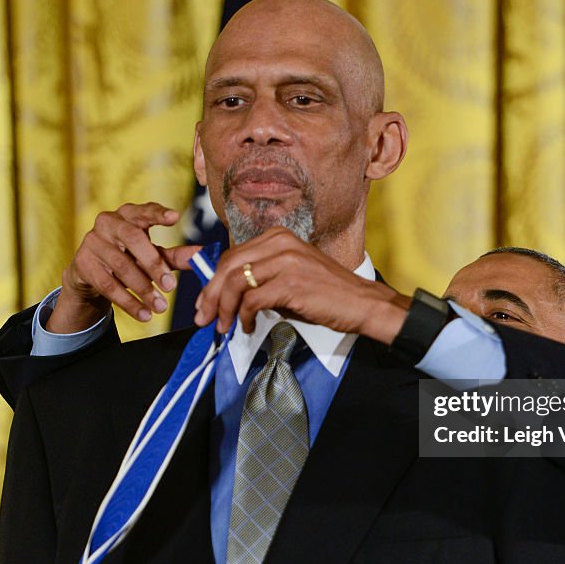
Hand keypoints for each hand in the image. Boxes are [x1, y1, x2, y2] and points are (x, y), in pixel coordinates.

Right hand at [47, 202, 201, 333]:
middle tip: (171, 286)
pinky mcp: (83, 263)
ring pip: (121, 265)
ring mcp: (93, 241)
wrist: (91, 274)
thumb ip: (174, 255)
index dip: (158, 213)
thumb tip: (201, 255)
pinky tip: (144, 314)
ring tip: (161, 307)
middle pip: (133, 238)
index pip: (144, 210)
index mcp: (128, 214)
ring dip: (143, 289)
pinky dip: (128, 302)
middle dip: (154, 263)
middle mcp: (108, 222)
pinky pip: (108, 285)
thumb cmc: (128, 257)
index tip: (175, 217)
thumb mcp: (152, 255)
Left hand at [193, 228, 410, 343]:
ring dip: (224, 309)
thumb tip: (225, 294)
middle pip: (228, 267)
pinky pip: (252, 300)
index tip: (203, 302)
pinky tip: (247, 327)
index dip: (212, 280)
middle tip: (204, 318)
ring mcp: (286, 262)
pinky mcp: (290, 284)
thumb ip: (261, 276)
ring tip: (224, 326)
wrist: (361, 303)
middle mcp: (280, 243)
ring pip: (235, 283)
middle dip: (211, 295)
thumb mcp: (289, 274)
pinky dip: (244, 317)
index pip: (231, 255)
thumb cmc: (325, 293)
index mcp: (278, 237)